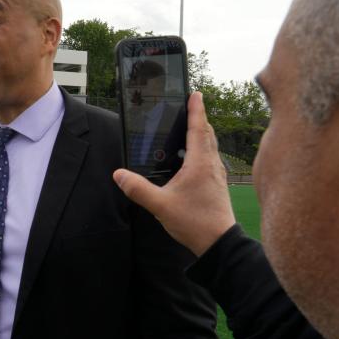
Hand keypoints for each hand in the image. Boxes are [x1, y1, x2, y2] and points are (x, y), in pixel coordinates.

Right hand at [113, 92, 235, 255]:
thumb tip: (119, 175)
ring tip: (191, 130)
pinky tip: (192, 160)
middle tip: (192, 107)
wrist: (218, 243)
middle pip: (207, 134)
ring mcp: (216, 175)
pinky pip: (210, 160)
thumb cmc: (194, 222)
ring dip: (202, 134)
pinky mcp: (216, 185)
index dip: (196, 110)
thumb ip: (138, 189)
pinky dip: (203, 151)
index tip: (195, 94)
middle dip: (200, 119)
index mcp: (199, 164)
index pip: (198, 129)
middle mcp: (211, 165)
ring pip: (211, 147)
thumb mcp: (160, 205)